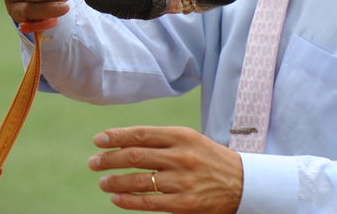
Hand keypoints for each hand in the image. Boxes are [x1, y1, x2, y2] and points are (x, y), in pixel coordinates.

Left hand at [88, 126, 242, 212]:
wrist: (243, 183)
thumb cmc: (208, 158)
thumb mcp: (189, 140)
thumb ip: (160, 140)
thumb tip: (122, 143)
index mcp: (181, 135)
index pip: (141, 134)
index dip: (116, 137)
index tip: (98, 140)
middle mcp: (181, 156)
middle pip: (135, 156)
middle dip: (109, 159)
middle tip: (93, 162)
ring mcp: (183, 181)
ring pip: (139, 180)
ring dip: (115, 181)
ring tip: (103, 182)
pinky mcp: (185, 203)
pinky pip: (149, 202)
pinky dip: (128, 200)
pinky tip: (117, 199)